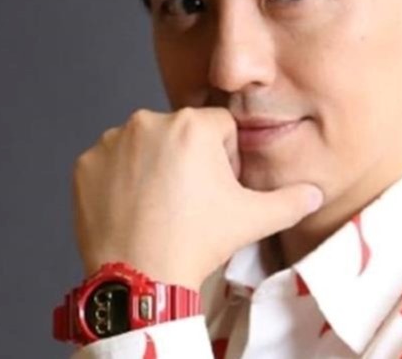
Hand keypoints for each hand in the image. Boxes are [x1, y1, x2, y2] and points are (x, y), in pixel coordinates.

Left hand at [71, 107, 323, 290]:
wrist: (141, 279)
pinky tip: (134, 208)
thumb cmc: (196, 244)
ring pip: (144, 145)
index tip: (219, 189)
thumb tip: (315, 193)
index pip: (219, 127)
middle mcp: (149, 122)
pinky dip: (120, 180)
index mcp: (194, 125)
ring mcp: (112, 142)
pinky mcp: (86, 163)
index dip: (225, 158)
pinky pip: (110, 163)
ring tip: (161, 207)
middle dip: (188, 160)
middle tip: (190, 202)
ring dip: (153, 166)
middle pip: (180, 133)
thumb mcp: (254, 220)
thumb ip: (291, 200)